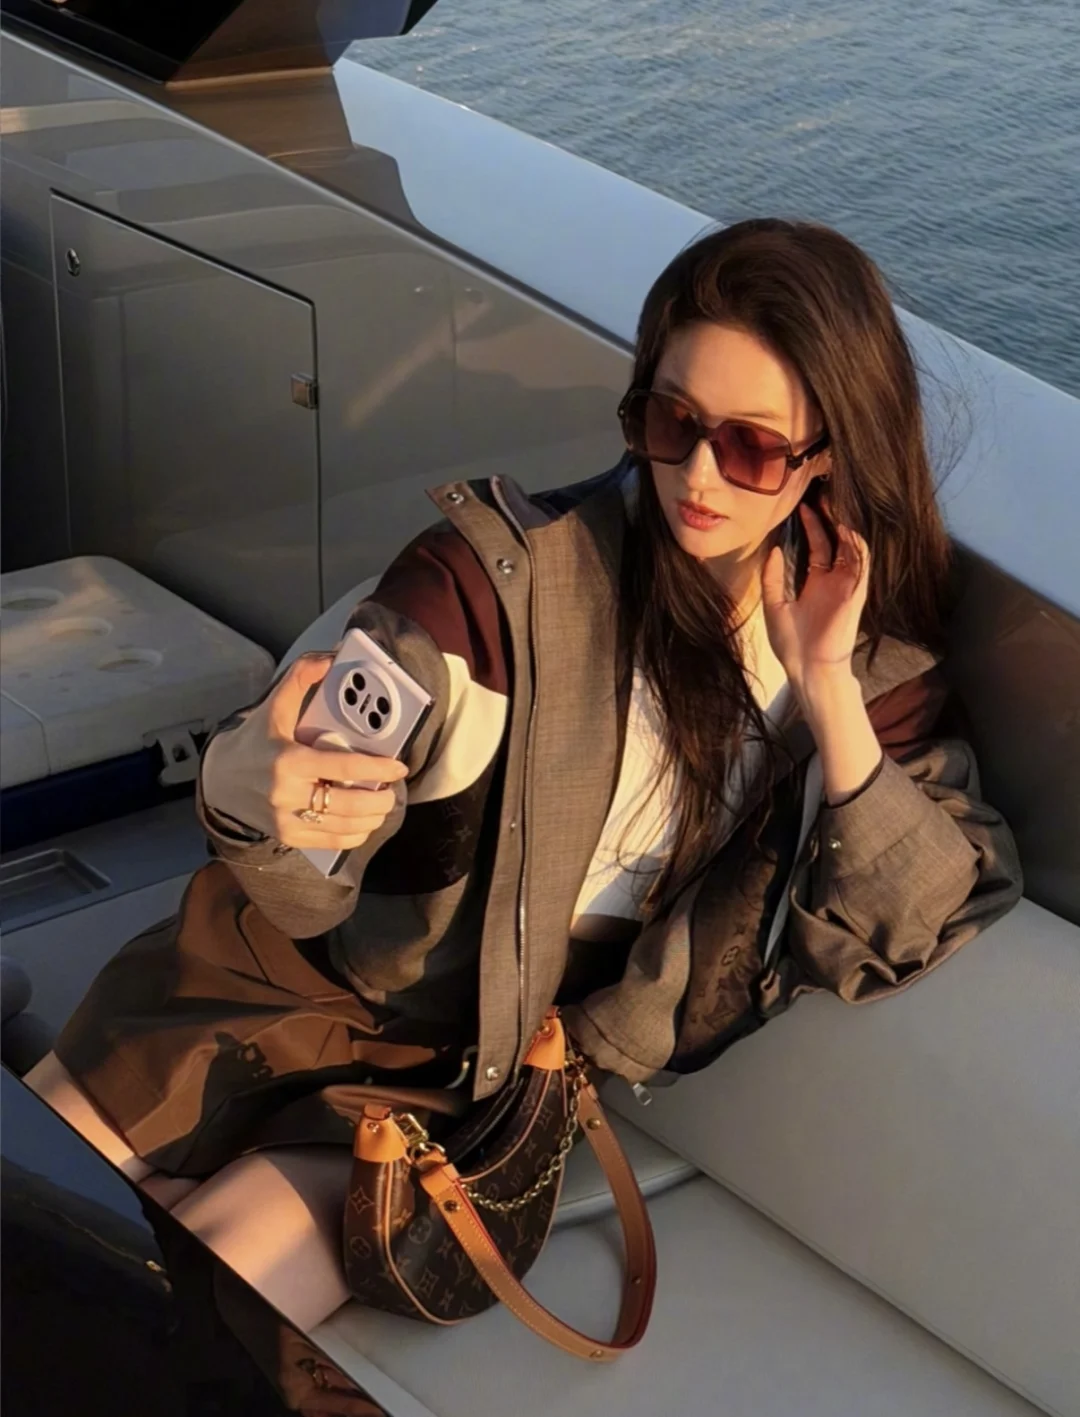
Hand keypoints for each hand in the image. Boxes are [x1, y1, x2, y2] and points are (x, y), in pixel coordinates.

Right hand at [200, 654, 408, 852]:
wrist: (220, 778)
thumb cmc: (255, 740)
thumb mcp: (276, 705)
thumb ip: (301, 677)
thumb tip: (331, 657)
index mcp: (288, 760)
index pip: (344, 767)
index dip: (377, 769)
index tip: (399, 767)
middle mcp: (287, 794)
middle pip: (350, 804)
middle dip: (381, 799)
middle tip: (393, 789)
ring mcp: (287, 819)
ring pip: (346, 826)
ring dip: (374, 817)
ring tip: (383, 802)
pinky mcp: (288, 836)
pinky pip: (333, 842)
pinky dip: (356, 833)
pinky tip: (365, 821)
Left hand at [761, 501, 869, 699]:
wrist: (808, 668)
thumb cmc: (791, 643)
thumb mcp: (774, 604)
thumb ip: (772, 577)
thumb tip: (773, 549)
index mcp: (816, 583)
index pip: (818, 547)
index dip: (812, 527)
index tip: (802, 507)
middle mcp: (834, 581)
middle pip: (837, 542)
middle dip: (831, 519)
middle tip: (821, 495)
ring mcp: (847, 585)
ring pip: (852, 547)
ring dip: (844, 526)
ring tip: (833, 504)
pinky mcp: (856, 592)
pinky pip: (860, 563)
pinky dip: (854, 544)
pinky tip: (844, 527)